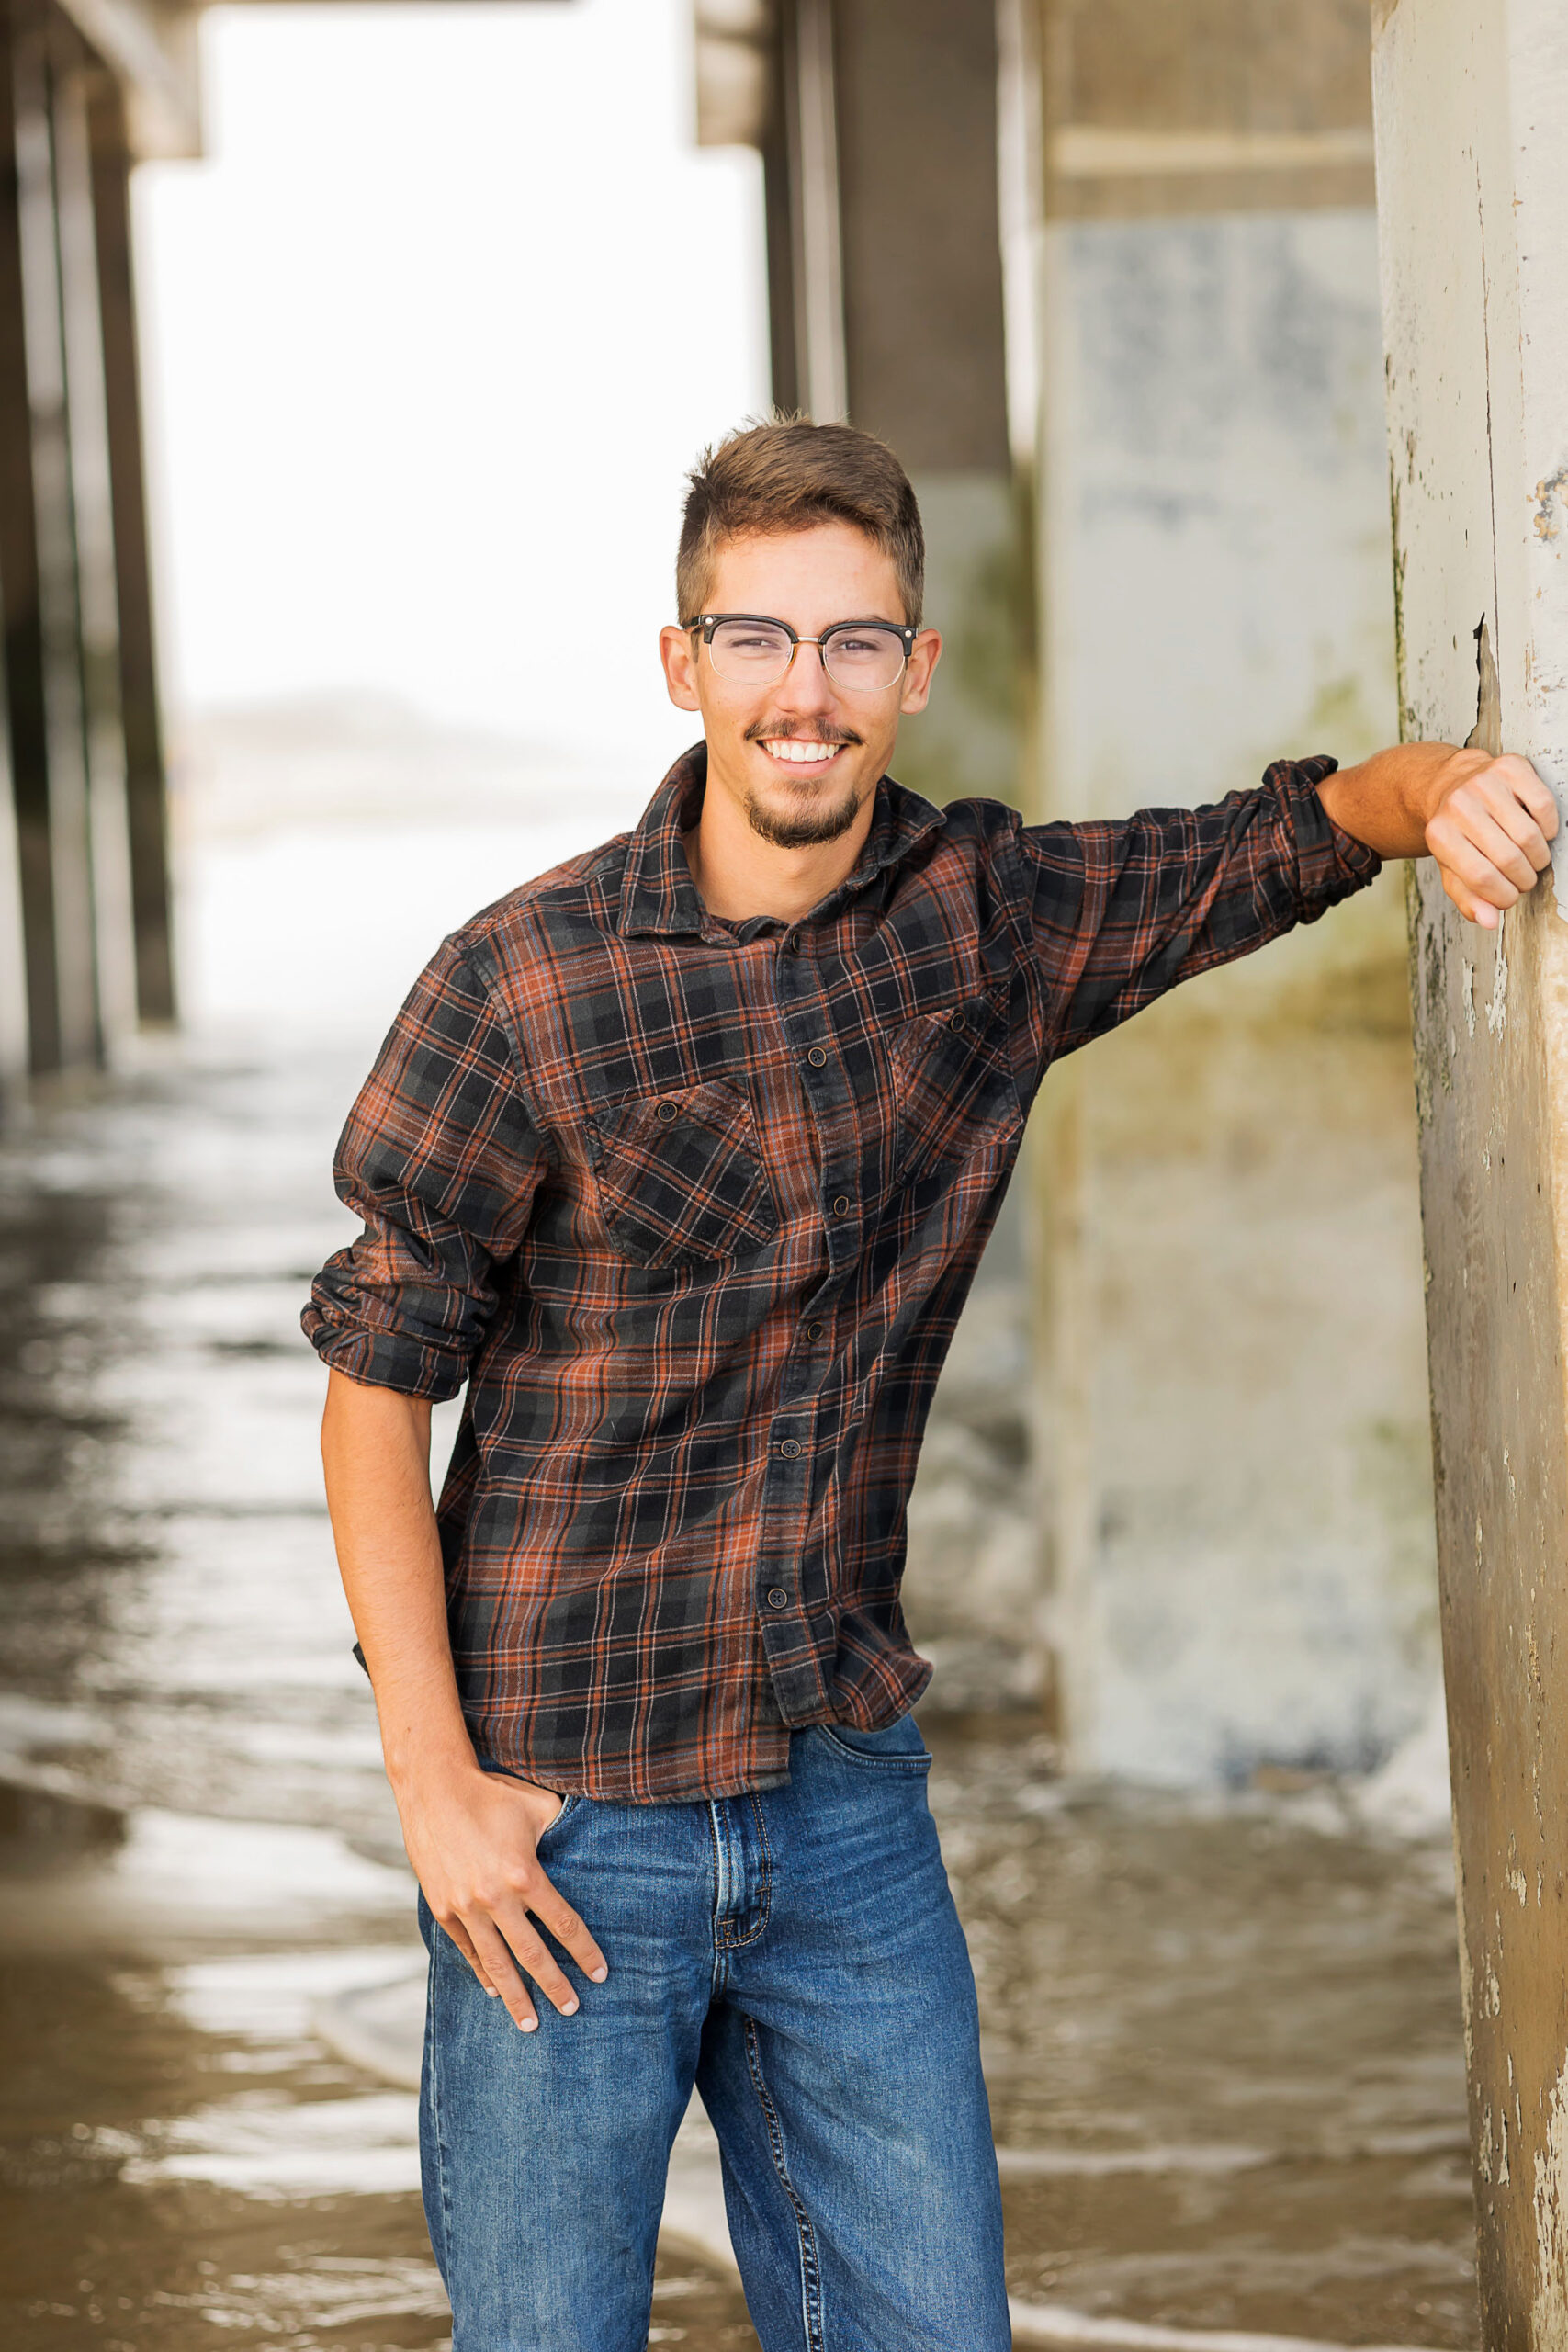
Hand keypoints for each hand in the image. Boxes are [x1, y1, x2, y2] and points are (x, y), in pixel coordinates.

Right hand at [394, 1761, 606, 2030]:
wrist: (433, 1788)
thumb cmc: (492, 1793)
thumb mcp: (537, 1806)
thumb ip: (563, 1830)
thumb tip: (589, 1842)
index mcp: (525, 1875)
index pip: (563, 1925)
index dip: (584, 1952)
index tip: (600, 1975)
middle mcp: (495, 1899)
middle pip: (532, 1955)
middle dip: (554, 1986)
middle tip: (571, 2009)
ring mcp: (465, 1907)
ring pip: (495, 1963)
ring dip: (515, 1996)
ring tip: (530, 2024)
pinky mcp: (442, 1908)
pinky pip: (466, 1949)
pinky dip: (481, 1972)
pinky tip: (494, 1989)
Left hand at [1424, 748, 1558, 929]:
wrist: (1449, 783)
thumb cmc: (1455, 832)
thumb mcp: (1450, 867)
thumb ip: (1466, 897)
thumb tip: (1488, 920)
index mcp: (1439, 834)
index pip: (1481, 877)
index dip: (1503, 896)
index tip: (1510, 899)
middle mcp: (1459, 805)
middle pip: (1508, 858)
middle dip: (1523, 879)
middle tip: (1524, 880)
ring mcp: (1484, 783)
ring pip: (1529, 835)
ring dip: (1538, 858)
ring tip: (1532, 861)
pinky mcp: (1510, 767)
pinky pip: (1543, 805)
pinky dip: (1548, 827)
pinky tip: (1540, 834)